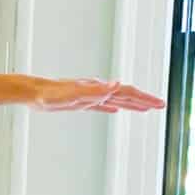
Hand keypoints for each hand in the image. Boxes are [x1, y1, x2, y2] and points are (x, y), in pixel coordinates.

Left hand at [31, 77, 164, 113]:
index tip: (159, 104)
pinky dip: (111, 107)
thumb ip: (95, 90)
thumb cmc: (50, 95)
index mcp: (98, 89)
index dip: (144, 99)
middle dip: (144, 101)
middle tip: (161, 106)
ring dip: (132, 104)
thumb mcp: (73, 94)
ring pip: (116, 100)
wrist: (34, 93)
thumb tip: (116, 84)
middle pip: (126, 95)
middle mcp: (96, 91)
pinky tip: (115, 109)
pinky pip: (100, 106)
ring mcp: (89, 96)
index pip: (127, 93)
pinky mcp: (80, 103)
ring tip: (145, 108)